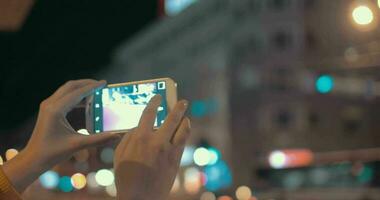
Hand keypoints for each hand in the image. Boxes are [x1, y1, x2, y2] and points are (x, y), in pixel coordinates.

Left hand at [3, 79, 119, 191]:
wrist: (34, 159)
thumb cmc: (53, 153)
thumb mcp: (78, 145)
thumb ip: (99, 139)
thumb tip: (116, 136)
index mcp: (56, 110)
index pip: (77, 93)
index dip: (92, 87)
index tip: (105, 83)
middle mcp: (50, 104)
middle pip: (70, 86)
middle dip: (86, 83)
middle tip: (101, 84)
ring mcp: (47, 106)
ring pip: (66, 90)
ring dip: (80, 89)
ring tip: (95, 91)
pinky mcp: (47, 110)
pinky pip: (63, 97)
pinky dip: (75, 96)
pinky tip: (85, 102)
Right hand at [114, 95, 190, 199]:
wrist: (140, 197)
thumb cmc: (126, 177)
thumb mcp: (120, 155)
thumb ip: (128, 138)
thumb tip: (137, 128)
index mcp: (140, 138)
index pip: (149, 113)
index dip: (155, 103)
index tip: (158, 97)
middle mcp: (156, 141)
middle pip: (171, 118)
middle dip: (178, 107)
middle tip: (183, 102)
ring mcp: (168, 150)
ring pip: (182, 129)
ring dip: (185, 120)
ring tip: (186, 117)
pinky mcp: (176, 159)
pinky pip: (183, 141)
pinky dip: (185, 132)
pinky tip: (185, 129)